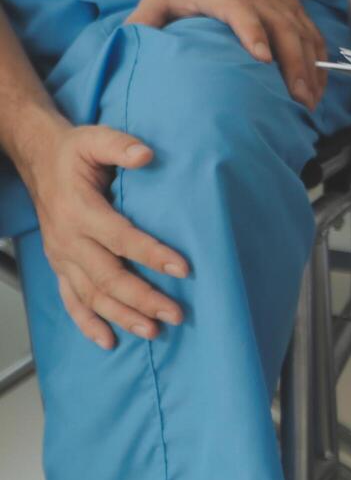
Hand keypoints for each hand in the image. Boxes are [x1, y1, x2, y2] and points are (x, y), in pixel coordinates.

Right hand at [16, 120, 189, 349]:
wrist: (38, 160)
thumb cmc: (74, 152)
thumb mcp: (95, 139)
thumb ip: (121, 146)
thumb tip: (146, 154)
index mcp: (80, 211)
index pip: (121, 238)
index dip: (152, 254)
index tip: (184, 269)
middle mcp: (68, 239)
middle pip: (108, 277)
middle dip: (143, 298)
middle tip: (176, 314)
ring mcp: (62, 256)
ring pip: (92, 295)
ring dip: (122, 316)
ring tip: (153, 331)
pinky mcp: (60, 265)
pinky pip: (71, 300)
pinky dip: (87, 323)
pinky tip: (108, 341)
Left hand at [126, 0, 328, 108]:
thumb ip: (143, 26)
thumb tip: (127, 58)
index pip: (240, 10)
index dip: (253, 32)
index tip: (262, 59)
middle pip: (281, 27)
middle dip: (293, 63)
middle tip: (297, 97)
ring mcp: (279, 2)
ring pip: (302, 33)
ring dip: (311, 67)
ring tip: (310, 100)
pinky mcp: (294, 10)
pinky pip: (313, 35)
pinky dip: (320, 61)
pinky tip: (319, 85)